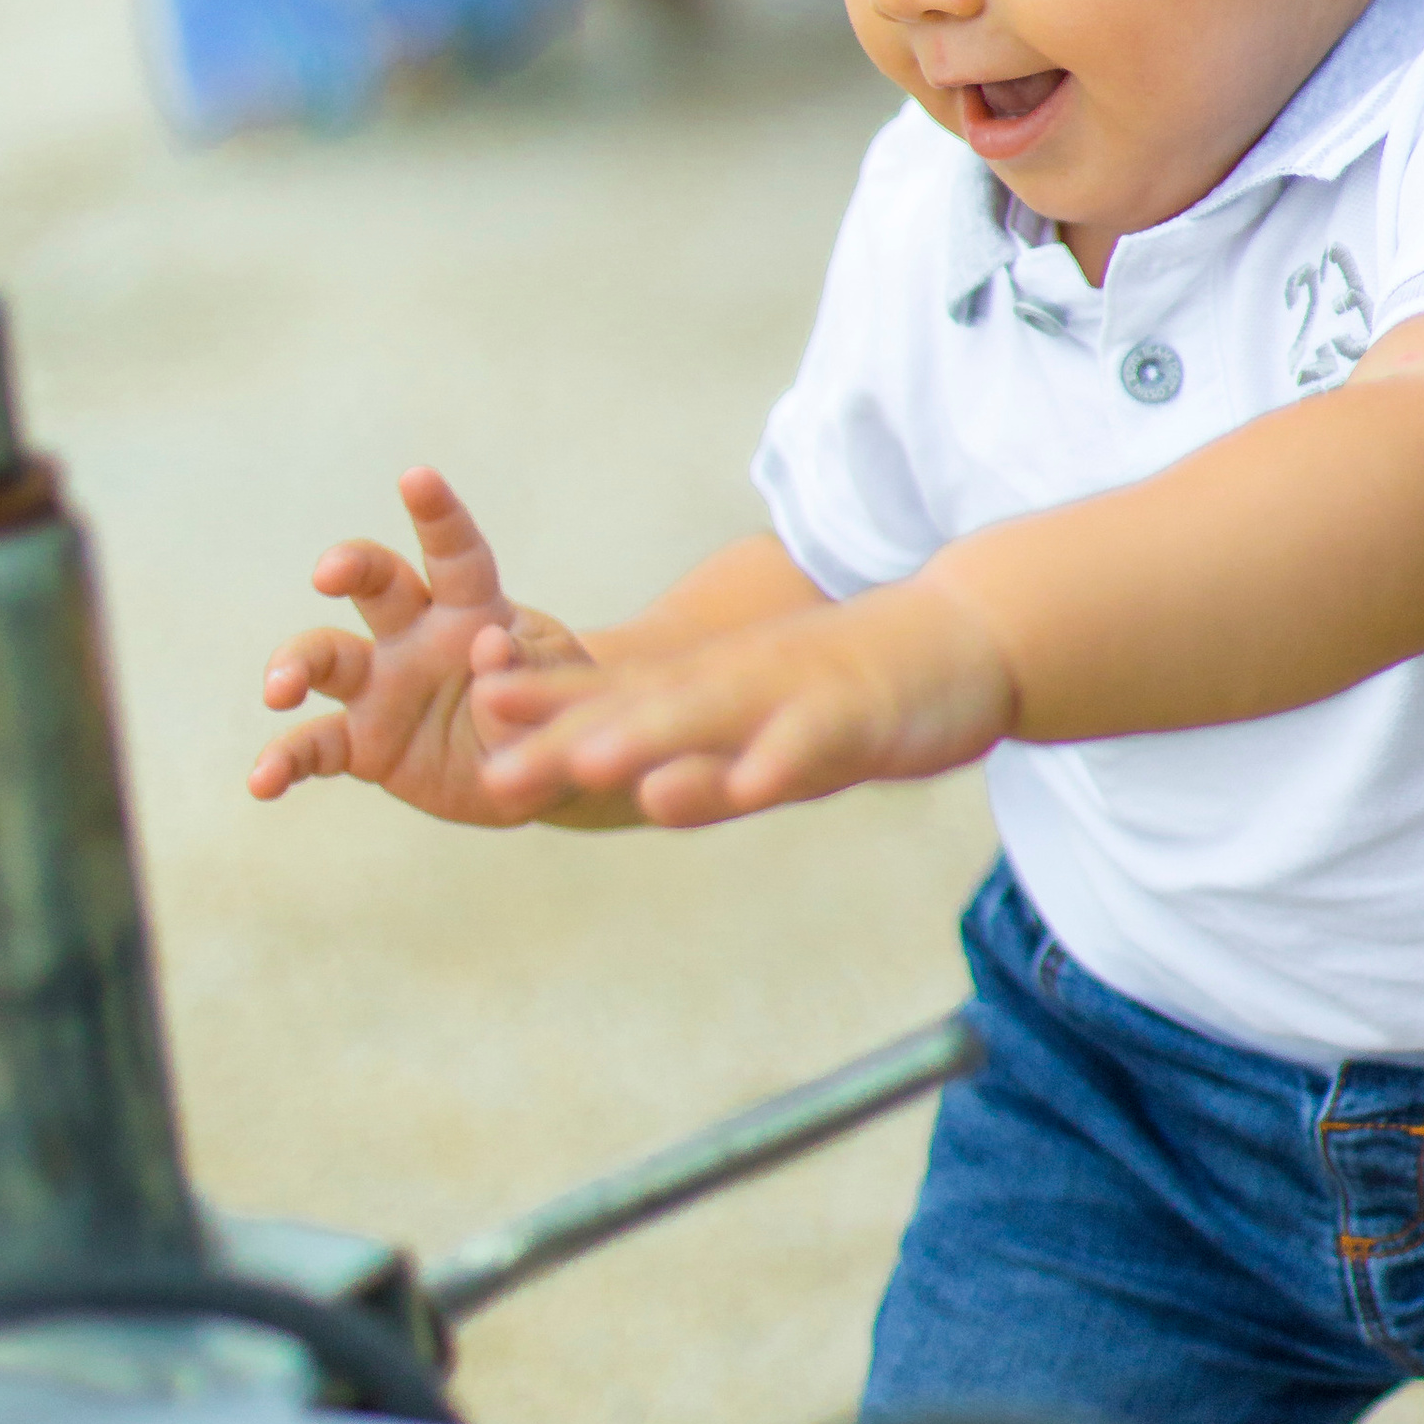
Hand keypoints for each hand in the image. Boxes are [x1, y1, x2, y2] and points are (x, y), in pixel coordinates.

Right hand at [249, 468, 588, 826]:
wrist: (536, 773)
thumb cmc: (551, 708)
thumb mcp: (559, 687)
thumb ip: (528, 667)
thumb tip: (488, 646)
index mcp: (472, 608)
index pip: (455, 552)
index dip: (437, 514)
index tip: (416, 477)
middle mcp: (416, 635)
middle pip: (376, 584)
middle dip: (351, 567)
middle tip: (329, 573)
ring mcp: (382, 686)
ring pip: (326, 658)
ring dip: (295, 665)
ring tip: (280, 689)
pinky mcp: (362, 743)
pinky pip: (313, 746)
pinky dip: (283, 762)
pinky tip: (263, 781)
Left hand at [476, 575, 1015, 828]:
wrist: (955, 638)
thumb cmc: (838, 685)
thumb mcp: (744, 709)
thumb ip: (674, 740)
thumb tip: (581, 763)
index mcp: (703, 687)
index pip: (604, 696)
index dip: (539, 705)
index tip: (468, 710)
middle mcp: (732, 685)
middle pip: (635, 714)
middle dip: (562, 743)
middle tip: (491, 777)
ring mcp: (789, 697)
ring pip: (712, 721)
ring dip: (649, 742)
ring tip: (587, 768)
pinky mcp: (853, 718)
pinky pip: (808, 744)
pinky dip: (777, 763)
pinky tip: (749, 785)